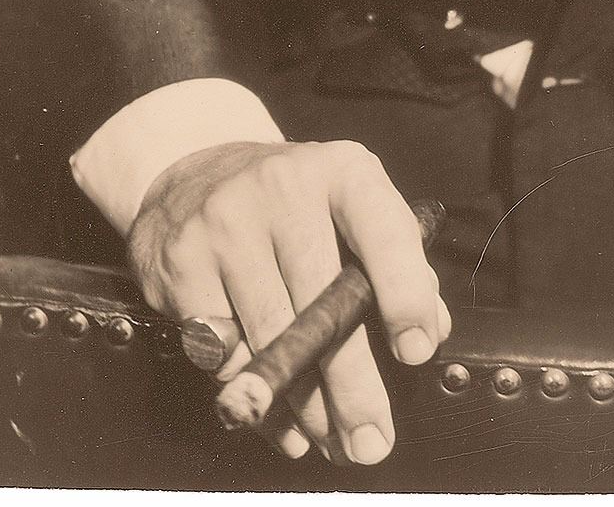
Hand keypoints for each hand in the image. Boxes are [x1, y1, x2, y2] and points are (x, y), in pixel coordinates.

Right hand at [127, 139, 450, 465]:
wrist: (197, 171)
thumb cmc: (297, 204)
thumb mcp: (352, 207)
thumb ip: (399, 260)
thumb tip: (433, 329)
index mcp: (344, 171)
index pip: (384, 231)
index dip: (405, 294)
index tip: (418, 351)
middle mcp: (284, 188)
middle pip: (321, 303)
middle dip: (351, 386)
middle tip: (373, 442)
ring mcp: (226, 223)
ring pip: (269, 338)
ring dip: (304, 406)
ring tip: (330, 442)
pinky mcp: (181, 263)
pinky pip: (221, 353)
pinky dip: (253, 398)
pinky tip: (277, 423)